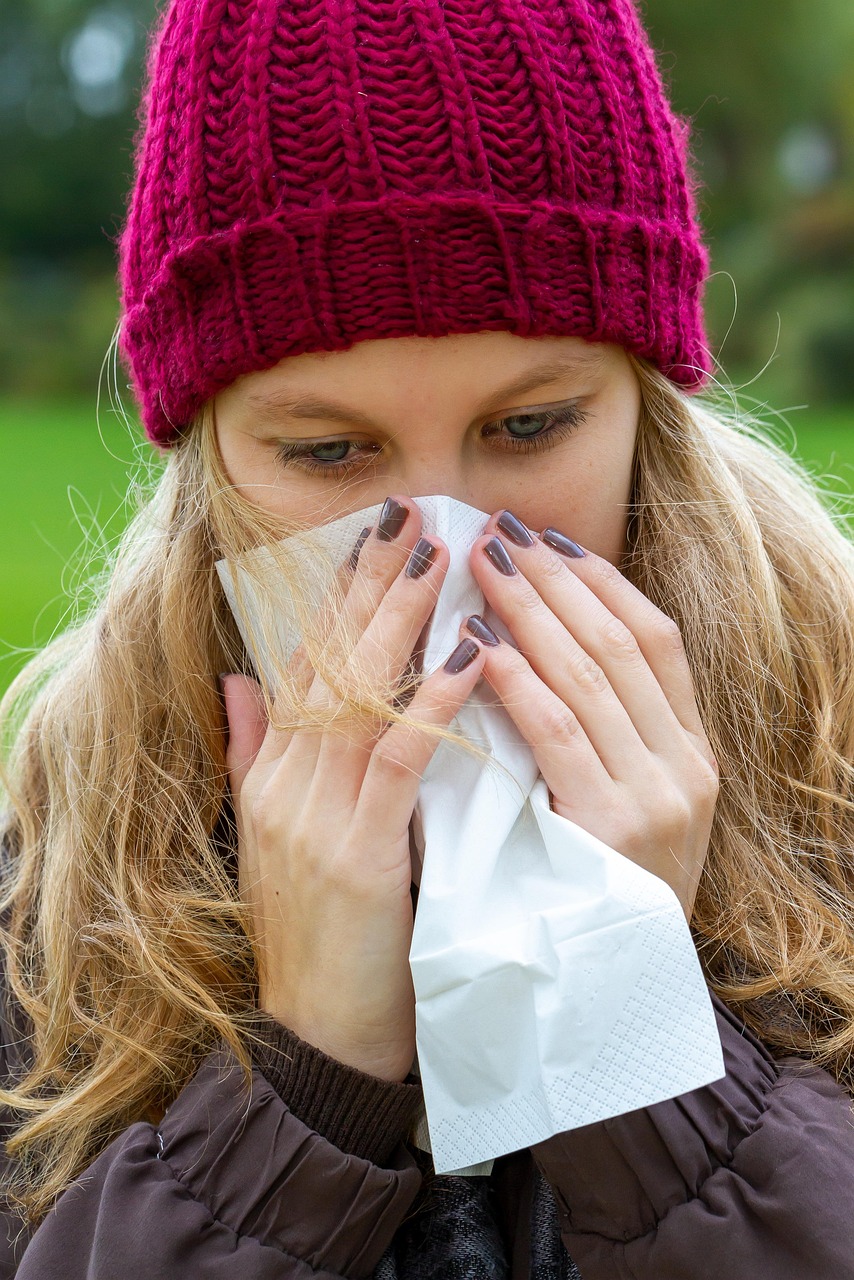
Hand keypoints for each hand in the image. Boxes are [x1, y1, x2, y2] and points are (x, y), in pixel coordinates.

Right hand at [221, 497, 486, 1080]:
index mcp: (274, 773)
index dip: (340, 593)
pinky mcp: (355, 858)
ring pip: (357, 699)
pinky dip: (428, 708)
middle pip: (329, 663)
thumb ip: (253, 752)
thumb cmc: (321, 933)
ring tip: (439, 559)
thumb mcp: (274, 835)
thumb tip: (241, 677)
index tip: (376, 532)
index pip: (306, 662)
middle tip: (412, 514)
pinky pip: (395, 767)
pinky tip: (465, 659)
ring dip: (400, 625)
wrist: (321, 1037)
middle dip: (372, 584)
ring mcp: (315, 818)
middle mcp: (287, 783)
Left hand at [466, 511, 718, 919]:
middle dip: (557, 580)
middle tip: (501, 530)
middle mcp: (687, 766)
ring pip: (592, 676)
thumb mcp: (623, 806)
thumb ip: (602, 734)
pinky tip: (482, 646)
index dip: (600, 582)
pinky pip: (560, 735)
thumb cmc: (599, 893)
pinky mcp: (616, 828)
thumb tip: (541, 642)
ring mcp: (659, 796)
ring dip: (532, 612)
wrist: (610, 998)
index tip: (550, 538)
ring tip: (484, 564)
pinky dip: (520, 683)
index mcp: (692, 753)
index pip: (656, 639)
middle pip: (621, 643)